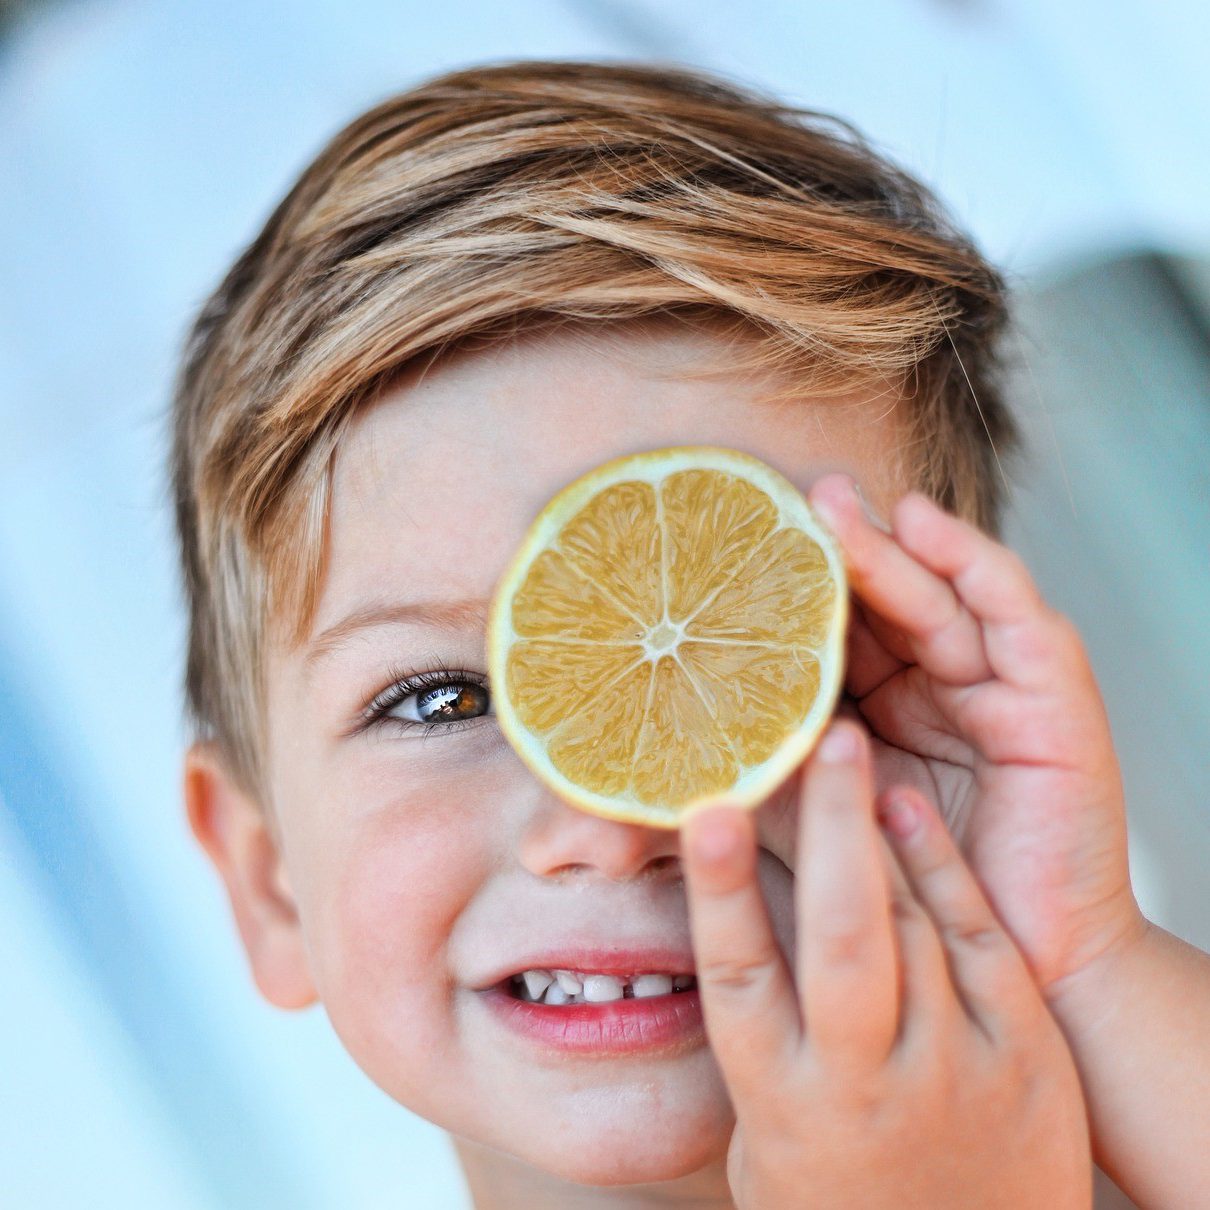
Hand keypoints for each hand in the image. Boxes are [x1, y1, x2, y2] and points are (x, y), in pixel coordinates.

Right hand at [682, 719, 1091, 1209]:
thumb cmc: (845, 1201)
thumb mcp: (766, 1136)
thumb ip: (755, 1035)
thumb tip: (727, 914)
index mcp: (785, 1100)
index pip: (744, 978)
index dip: (724, 890)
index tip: (709, 814)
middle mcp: (866, 1079)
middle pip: (845, 938)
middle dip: (831, 831)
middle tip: (821, 740)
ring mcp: (954, 1065)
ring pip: (916, 922)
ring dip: (877, 833)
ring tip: (853, 756)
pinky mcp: (1023, 1057)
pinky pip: (979, 940)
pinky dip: (941, 868)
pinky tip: (907, 814)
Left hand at [762, 474, 1148, 997]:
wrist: (1004, 976)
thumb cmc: (908, 900)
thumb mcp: (818, 819)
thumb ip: (764, 775)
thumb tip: (660, 750)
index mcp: (891, 711)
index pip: (846, 632)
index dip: (799, 588)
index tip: (738, 548)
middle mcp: (945, 690)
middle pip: (892, 602)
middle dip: (842, 547)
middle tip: (787, 502)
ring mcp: (1001, 692)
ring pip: (944, 597)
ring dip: (893, 545)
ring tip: (835, 505)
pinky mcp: (1054, 705)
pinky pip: (1019, 618)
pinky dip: (975, 562)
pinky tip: (925, 526)